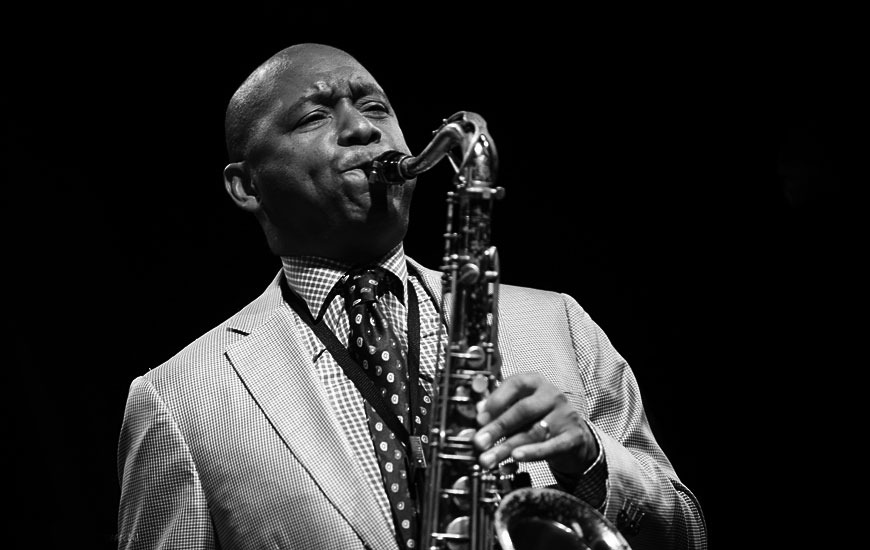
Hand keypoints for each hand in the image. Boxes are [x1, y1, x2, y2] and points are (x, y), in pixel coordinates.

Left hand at [472, 373, 598, 477]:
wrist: (575, 436)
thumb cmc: (540, 418)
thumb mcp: (520, 408)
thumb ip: (500, 408)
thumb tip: (478, 412)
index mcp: (535, 382)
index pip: (515, 384)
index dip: (496, 401)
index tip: (479, 419)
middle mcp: (552, 395)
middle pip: (523, 410)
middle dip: (498, 427)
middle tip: (479, 442)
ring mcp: (565, 415)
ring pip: (533, 432)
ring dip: (507, 447)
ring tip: (489, 458)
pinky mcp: (573, 436)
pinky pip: (552, 446)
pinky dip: (533, 452)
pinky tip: (516, 457)